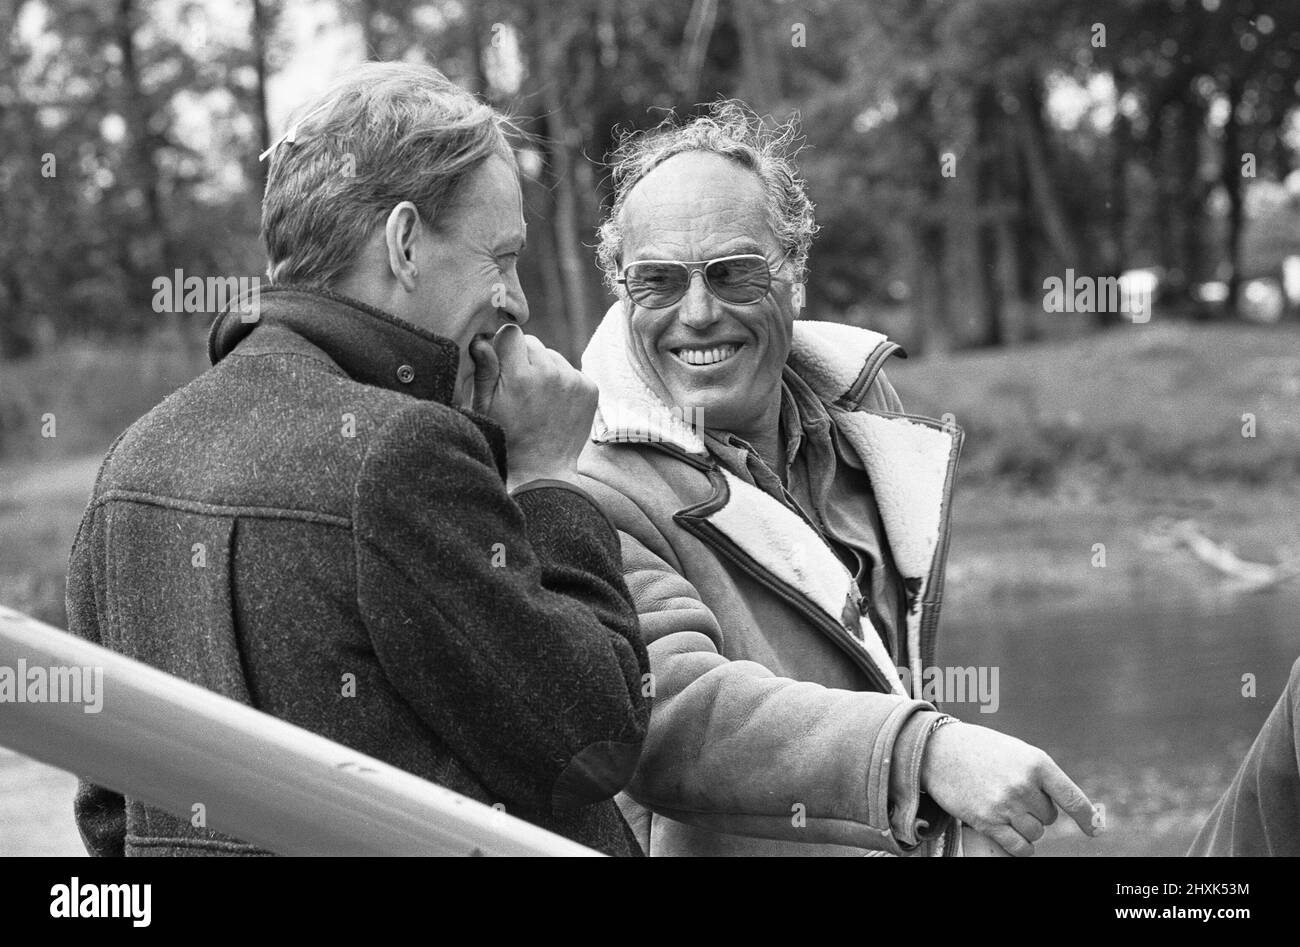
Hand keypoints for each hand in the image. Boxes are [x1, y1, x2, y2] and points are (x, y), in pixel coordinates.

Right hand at [469, 324, 596, 490]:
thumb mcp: (484, 406)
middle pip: (533, 343)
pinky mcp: (589, 388)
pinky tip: (553, 405)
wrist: (542, 469)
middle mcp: (550, 373)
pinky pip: (570, 371)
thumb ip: (484, 370)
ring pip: (553, 356)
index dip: (504, 346)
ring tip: (537, 399)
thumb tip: (481, 340)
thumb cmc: (506, 438)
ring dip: (544, 369)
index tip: (502, 364)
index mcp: (520, 375)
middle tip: (519, 387)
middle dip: (523, 358)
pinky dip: (562, 382)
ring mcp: (573, 380)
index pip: (512, 333)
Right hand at [919, 721, 1100, 856]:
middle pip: (1049, 818)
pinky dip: (1020, 847)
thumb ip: (1039, 775)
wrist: (936, 750)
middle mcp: (1023, 785)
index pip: (1072, 797)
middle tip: (1011, 793)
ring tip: (1004, 807)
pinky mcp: (988, 821)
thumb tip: (1063, 806)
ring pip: (1035, 833)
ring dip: (1025, 827)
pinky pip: (1019, 846)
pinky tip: (1012, 836)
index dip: (1086, 817)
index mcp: (1036, 763)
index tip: (1095, 830)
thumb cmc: (980, 749)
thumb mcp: (1015, 752)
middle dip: (1036, 811)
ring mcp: (1005, 805)